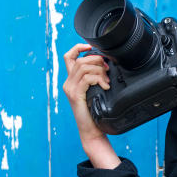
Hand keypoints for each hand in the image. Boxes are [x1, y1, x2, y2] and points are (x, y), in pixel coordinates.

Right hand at [62, 43, 119, 167]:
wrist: (92, 130)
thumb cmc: (96, 111)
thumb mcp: (96, 90)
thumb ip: (96, 78)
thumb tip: (106, 64)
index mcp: (72, 80)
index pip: (69, 57)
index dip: (79, 47)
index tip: (91, 47)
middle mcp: (68, 83)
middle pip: (80, 60)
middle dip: (96, 60)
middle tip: (107, 69)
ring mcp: (70, 88)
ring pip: (83, 67)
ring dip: (99, 70)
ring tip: (106, 80)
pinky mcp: (75, 94)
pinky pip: (87, 78)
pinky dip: (98, 79)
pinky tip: (104, 86)